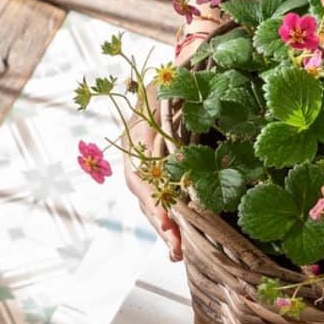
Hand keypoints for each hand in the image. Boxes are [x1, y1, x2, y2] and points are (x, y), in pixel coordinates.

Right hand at [124, 87, 182, 261]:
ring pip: (153, 211)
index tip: (165, 220)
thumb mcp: (163, 92)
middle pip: (147, 203)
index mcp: (136, 147)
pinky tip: (178, 250)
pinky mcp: (157, 188)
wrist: (151, 97)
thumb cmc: (159, 94)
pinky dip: (170, 230)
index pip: (142, 181)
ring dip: (166, 235)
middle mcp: (137, 169)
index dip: (154, 201)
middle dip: (162, 228)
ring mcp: (145, 181)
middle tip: (176, 249)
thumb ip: (176, 86)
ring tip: (177, 255)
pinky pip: (162, 210)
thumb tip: (187, 69)